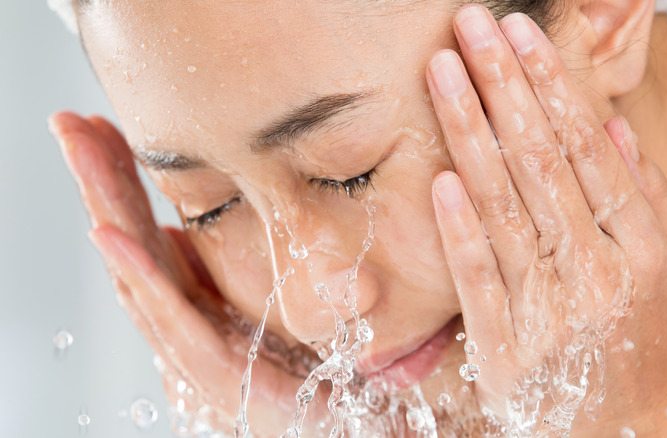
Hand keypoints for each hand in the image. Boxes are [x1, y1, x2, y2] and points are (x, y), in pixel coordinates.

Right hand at [48, 113, 323, 436]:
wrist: (355, 425)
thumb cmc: (317, 369)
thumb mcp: (269, 302)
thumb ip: (219, 273)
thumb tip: (175, 232)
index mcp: (199, 303)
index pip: (151, 231)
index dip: (124, 180)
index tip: (100, 126)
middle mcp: (189, 324)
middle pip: (135, 246)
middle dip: (101, 181)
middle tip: (69, 123)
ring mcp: (198, 351)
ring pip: (142, 275)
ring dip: (109, 210)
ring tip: (83, 155)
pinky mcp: (221, 376)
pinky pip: (175, 322)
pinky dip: (141, 277)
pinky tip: (111, 234)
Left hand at [427, 5, 666, 435]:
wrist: (631, 435)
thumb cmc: (642, 340)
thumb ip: (644, 197)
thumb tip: (610, 126)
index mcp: (640, 246)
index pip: (585, 149)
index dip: (550, 87)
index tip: (520, 35)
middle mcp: (597, 271)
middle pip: (539, 162)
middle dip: (502, 86)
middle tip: (471, 25)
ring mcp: (550, 310)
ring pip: (504, 207)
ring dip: (470, 133)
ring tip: (444, 71)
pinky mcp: (508, 348)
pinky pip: (481, 280)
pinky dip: (460, 229)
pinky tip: (440, 178)